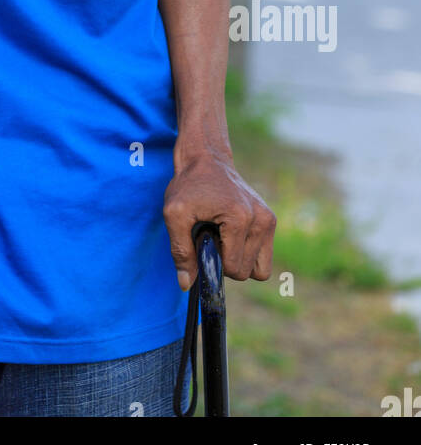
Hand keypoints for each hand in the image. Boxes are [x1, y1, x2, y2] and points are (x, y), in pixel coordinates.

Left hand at [163, 147, 275, 289]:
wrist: (206, 158)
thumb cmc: (188, 185)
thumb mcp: (174, 215)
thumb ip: (180, 251)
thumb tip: (187, 285)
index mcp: (240, 219)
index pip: (233, 268)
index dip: (213, 262)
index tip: (202, 241)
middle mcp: (262, 220)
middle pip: (246, 272)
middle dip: (225, 261)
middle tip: (211, 236)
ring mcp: (269, 220)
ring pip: (259, 269)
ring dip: (238, 260)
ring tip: (222, 236)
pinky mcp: (270, 220)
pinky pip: (264, 257)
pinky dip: (247, 253)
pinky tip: (231, 234)